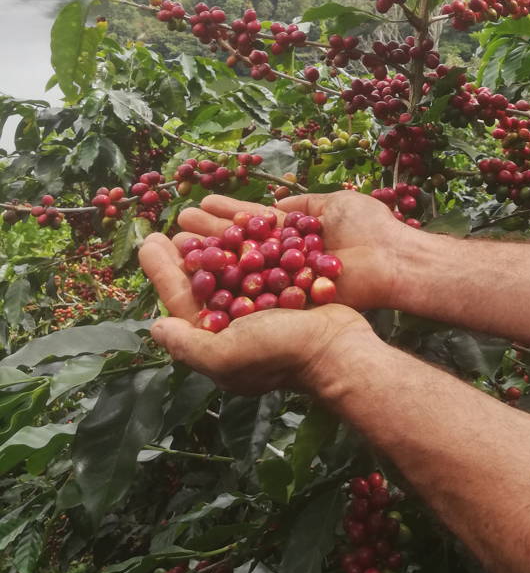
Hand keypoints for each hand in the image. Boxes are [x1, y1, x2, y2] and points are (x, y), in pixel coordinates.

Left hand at [138, 232, 372, 395]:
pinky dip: (248, 240)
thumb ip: (187, 345)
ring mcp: (262, 304)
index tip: (150, 242)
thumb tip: (155, 328)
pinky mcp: (286, 289)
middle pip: (203, 280)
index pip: (181, 300)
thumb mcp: (225, 355)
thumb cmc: (280, 354)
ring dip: (212, 240)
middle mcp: (235, 322)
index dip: (162, 271)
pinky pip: (260, 259)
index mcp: (216, 340)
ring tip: (198, 216)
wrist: (337, 348)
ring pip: (230, 265)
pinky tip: (238, 221)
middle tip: (170, 225)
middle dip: (185, 252)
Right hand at [177, 190, 405, 310]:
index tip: (200, 202)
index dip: (227, 213)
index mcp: (297, 235)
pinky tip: (197, 271)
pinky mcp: (286, 301)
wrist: (392, 262)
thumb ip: (303, 205)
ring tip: (175, 242)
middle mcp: (285, 259)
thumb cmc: (371, 230)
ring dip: (207, 255)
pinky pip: (249, 291)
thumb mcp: (335, 204)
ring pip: (237, 267)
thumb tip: (274, 205)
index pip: (254, 222)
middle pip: (239, 244)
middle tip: (176, 222)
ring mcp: (283, 281)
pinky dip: (224, 282)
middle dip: (208, 232)